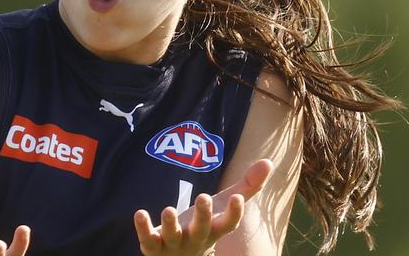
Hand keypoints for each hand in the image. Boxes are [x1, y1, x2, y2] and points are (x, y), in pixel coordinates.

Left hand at [133, 159, 273, 255]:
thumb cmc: (206, 226)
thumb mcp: (224, 207)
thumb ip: (247, 187)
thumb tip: (269, 161)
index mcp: (214, 230)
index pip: (228, 225)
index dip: (234, 213)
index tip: (237, 198)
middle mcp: (196, 239)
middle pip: (202, 230)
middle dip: (203, 215)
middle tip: (203, 197)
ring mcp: (175, 245)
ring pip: (174, 236)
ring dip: (171, 224)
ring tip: (168, 209)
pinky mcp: (153, 246)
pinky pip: (148, 239)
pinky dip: (143, 228)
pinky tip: (139, 213)